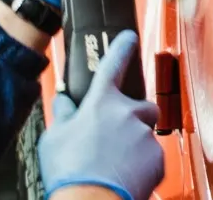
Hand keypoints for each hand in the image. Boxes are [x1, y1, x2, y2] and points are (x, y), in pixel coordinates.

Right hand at [38, 31, 164, 199]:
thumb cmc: (70, 172)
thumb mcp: (54, 138)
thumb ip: (64, 114)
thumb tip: (64, 101)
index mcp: (101, 104)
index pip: (113, 66)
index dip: (122, 48)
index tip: (130, 37)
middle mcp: (127, 114)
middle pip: (141, 105)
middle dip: (134, 115)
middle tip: (117, 134)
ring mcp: (145, 136)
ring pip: (146, 133)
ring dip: (135, 142)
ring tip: (115, 162)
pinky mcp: (157, 157)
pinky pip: (152, 156)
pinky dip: (141, 164)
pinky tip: (124, 174)